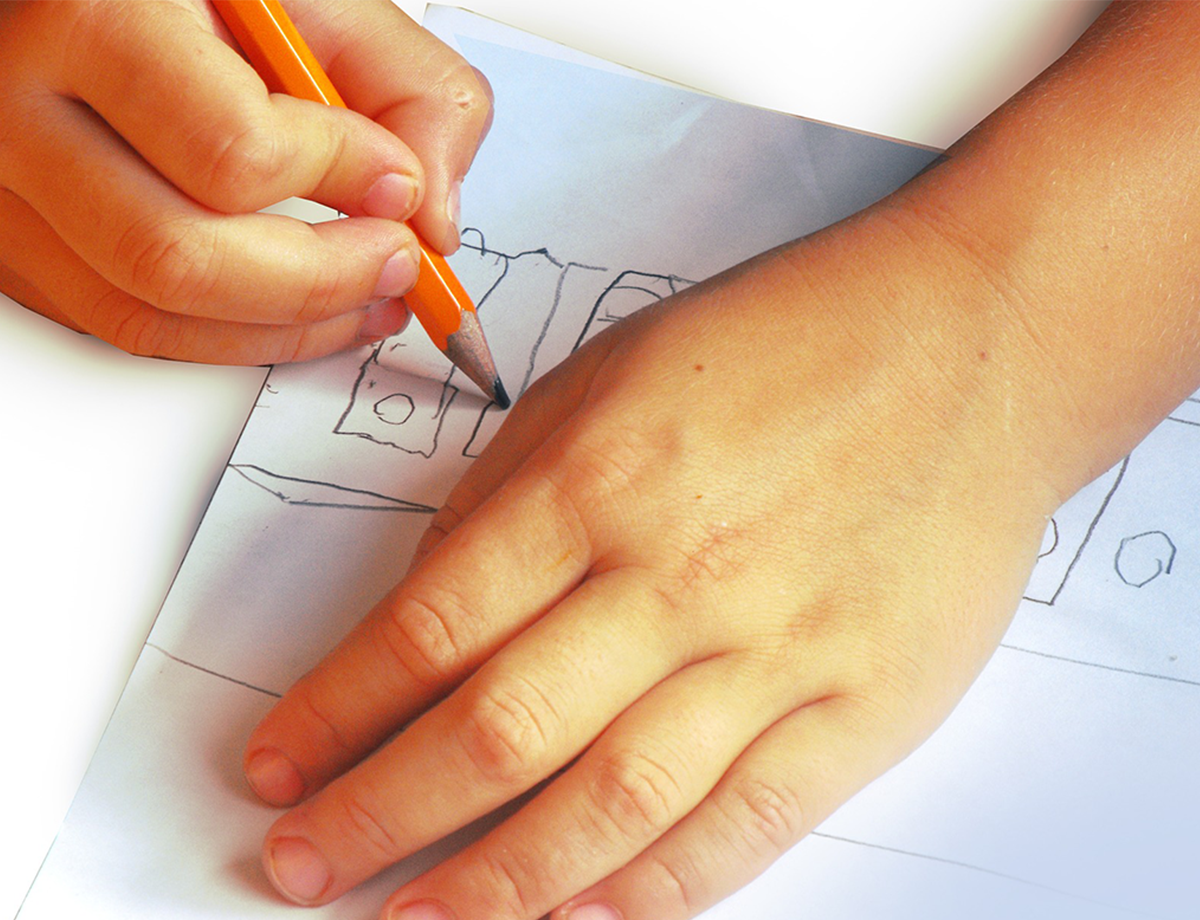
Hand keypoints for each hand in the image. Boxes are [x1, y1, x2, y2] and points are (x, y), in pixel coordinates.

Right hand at [0, 0, 490, 363]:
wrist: (96, 1)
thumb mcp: (319, 0)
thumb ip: (410, 90)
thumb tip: (434, 218)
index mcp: (94, 14)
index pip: (230, 149)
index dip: (341, 180)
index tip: (400, 182)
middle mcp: (19, 105)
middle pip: (179, 257)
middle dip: (323, 282)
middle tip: (398, 263)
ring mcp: (7, 187)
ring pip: (150, 311)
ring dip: (288, 328)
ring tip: (370, 299)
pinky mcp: (14, 243)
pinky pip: (126, 326)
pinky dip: (233, 336)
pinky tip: (301, 314)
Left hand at [241, 205, 1061, 918]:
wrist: (966, 341)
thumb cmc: (785, 343)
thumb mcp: (609, 376)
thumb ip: (512, 494)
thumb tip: (428, 609)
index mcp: (601, 478)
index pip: (430, 628)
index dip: (336, 712)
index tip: (280, 766)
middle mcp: (681, 573)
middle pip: (499, 732)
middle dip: (381, 814)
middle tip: (306, 865)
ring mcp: (780, 648)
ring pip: (612, 804)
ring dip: (497, 883)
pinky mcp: (865, 702)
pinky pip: (744, 825)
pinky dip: (652, 891)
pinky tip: (578, 917)